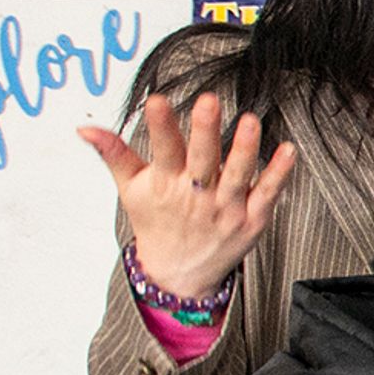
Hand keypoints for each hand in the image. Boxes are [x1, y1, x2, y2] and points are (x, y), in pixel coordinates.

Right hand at [78, 90, 295, 301]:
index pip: (162, 151)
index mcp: (166, 184)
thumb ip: (114, 154)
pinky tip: (289, 150)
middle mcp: (197, 195)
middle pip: (201, 160)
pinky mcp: (252, 219)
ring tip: (250, 121)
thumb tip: (84, 129)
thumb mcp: (131, 189)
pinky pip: (268, 193)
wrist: (180, 273)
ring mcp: (226, 208)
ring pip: (237, 175)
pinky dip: (279, 174)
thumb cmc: (157, 222)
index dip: (160, 127)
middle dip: (204, 132)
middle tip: (208, 102)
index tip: (157, 101)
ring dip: (244, 149)